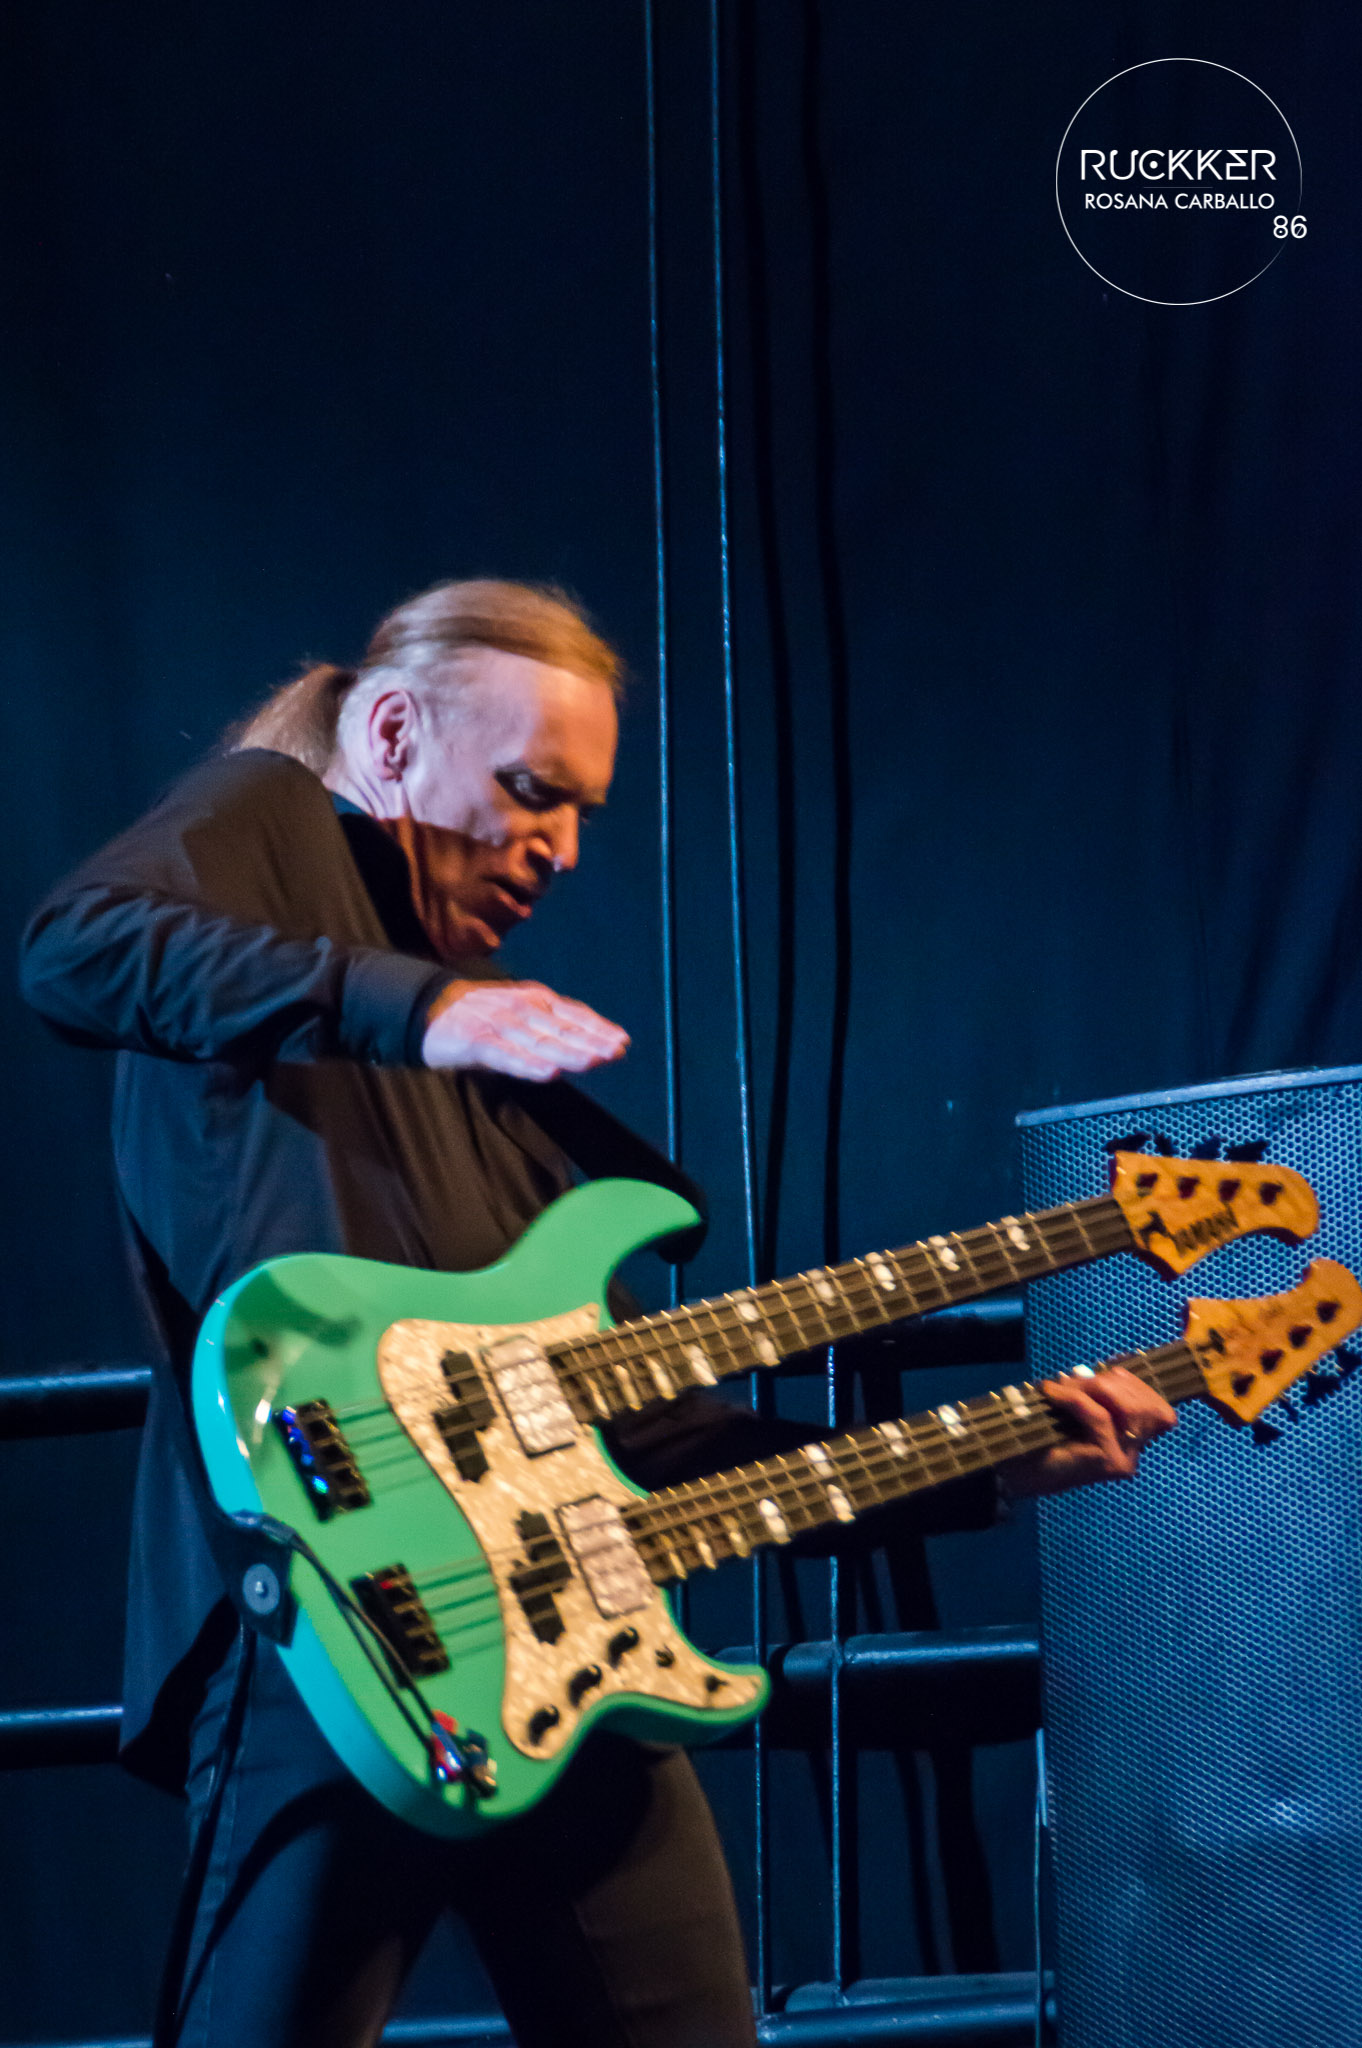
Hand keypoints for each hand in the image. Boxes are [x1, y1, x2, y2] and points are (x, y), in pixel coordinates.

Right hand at [420, 979, 628, 1081]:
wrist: (431, 1009)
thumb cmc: (485, 1016)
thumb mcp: (523, 1013)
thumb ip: (554, 1027)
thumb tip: (593, 1045)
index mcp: (536, 999)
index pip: (573, 1014)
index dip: (598, 1028)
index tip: (622, 1042)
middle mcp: (522, 1008)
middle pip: (561, 1028)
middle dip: (590, 1041)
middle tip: (615, 1053)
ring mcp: (499, 1024)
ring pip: (539, 1041)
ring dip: (566, 1052)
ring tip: (590, 1062)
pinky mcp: (477, 1041)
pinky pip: (507, 1054)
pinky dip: (528, 1064)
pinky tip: (548, 1073)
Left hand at [996, 1366, 1176, 1500]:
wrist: (1015, 1475)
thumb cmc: (1043, 1441)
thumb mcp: (1074, 1411)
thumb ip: (1091, 1393)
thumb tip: (1090, 1371)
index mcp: (1133, 1437)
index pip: (1157, 1406)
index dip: (1131, 1382)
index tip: (1100, 1372)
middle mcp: (1136, 1450)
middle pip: (1147, 1404)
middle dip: (1109, 1381)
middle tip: (1071, 1381)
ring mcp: (1126, 1458)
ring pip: (1128, 1408)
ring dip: (1094, 1388)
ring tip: (1063, 1387)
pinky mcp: (1109, 1461)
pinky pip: (1099, 1416)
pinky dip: (1073, 1398)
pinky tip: (1051, 1393)